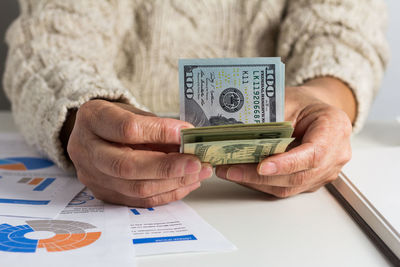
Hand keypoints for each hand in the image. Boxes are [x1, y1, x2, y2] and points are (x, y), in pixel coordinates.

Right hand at [66, 100, 212, 206]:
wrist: (92, 134)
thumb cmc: (116, 119)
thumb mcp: (133, 111)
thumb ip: (156, 126)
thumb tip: (188, 141)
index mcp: (92, 119)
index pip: (126, 129)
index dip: (159, 132)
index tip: (186, 132)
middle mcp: (86, 149)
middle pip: (127, 166)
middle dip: (167, 167)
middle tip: (196, 162)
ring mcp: (92, 176)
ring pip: (135, 188)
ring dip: (173, 183)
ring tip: (198, 173)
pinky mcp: (104, 194)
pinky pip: (139, 201)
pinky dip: (167, 193)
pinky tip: (186, 183)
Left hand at [215, 77, 354, 196]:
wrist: (315, 110)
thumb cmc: (304, 103)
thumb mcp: (288, 100)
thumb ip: (272, 119)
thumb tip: (240, 133)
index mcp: (334, 128)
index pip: (313, 154)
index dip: (286, 164)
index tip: (262, 167)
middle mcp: (335, 155)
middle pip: (298, 175)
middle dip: (260, 176)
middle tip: (231, 170)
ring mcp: (325, 172)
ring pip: (290, 186)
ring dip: (256, 182)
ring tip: (229, 172)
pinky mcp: (312, 181)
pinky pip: (286, 187)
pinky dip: (262, 183)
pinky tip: (242, 175)